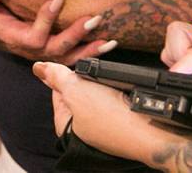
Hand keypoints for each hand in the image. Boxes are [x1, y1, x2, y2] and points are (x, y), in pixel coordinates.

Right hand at [0, 0, 116, 63]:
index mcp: (15, 37)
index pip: (33, 36)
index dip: (45, 20)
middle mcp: (32, 49)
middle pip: (55, 50)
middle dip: (75, 36)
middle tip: (92, 19)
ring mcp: (45, 52)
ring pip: (69, 58)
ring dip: (89, 49)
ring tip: (107, 40)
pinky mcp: (56, 50)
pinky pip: (75, 56)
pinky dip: (92, 52)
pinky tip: (108, 43)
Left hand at [33, 61, 163, 160]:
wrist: (152, 128)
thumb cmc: (112, 117)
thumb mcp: (77, 91)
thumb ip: (57, 78)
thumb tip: (38, 66)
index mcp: (65, 126)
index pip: (57, 91)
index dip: (66, 74)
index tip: (76, 64)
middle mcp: (83, 128)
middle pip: (79, 91)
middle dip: (86, 77)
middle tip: (96, 69)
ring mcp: (105, 126)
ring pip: (99, 93)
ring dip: (103, 81)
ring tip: (110, 79)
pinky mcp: (123, 121)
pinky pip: (115, 98)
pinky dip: (118, 89)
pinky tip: (122, 86)